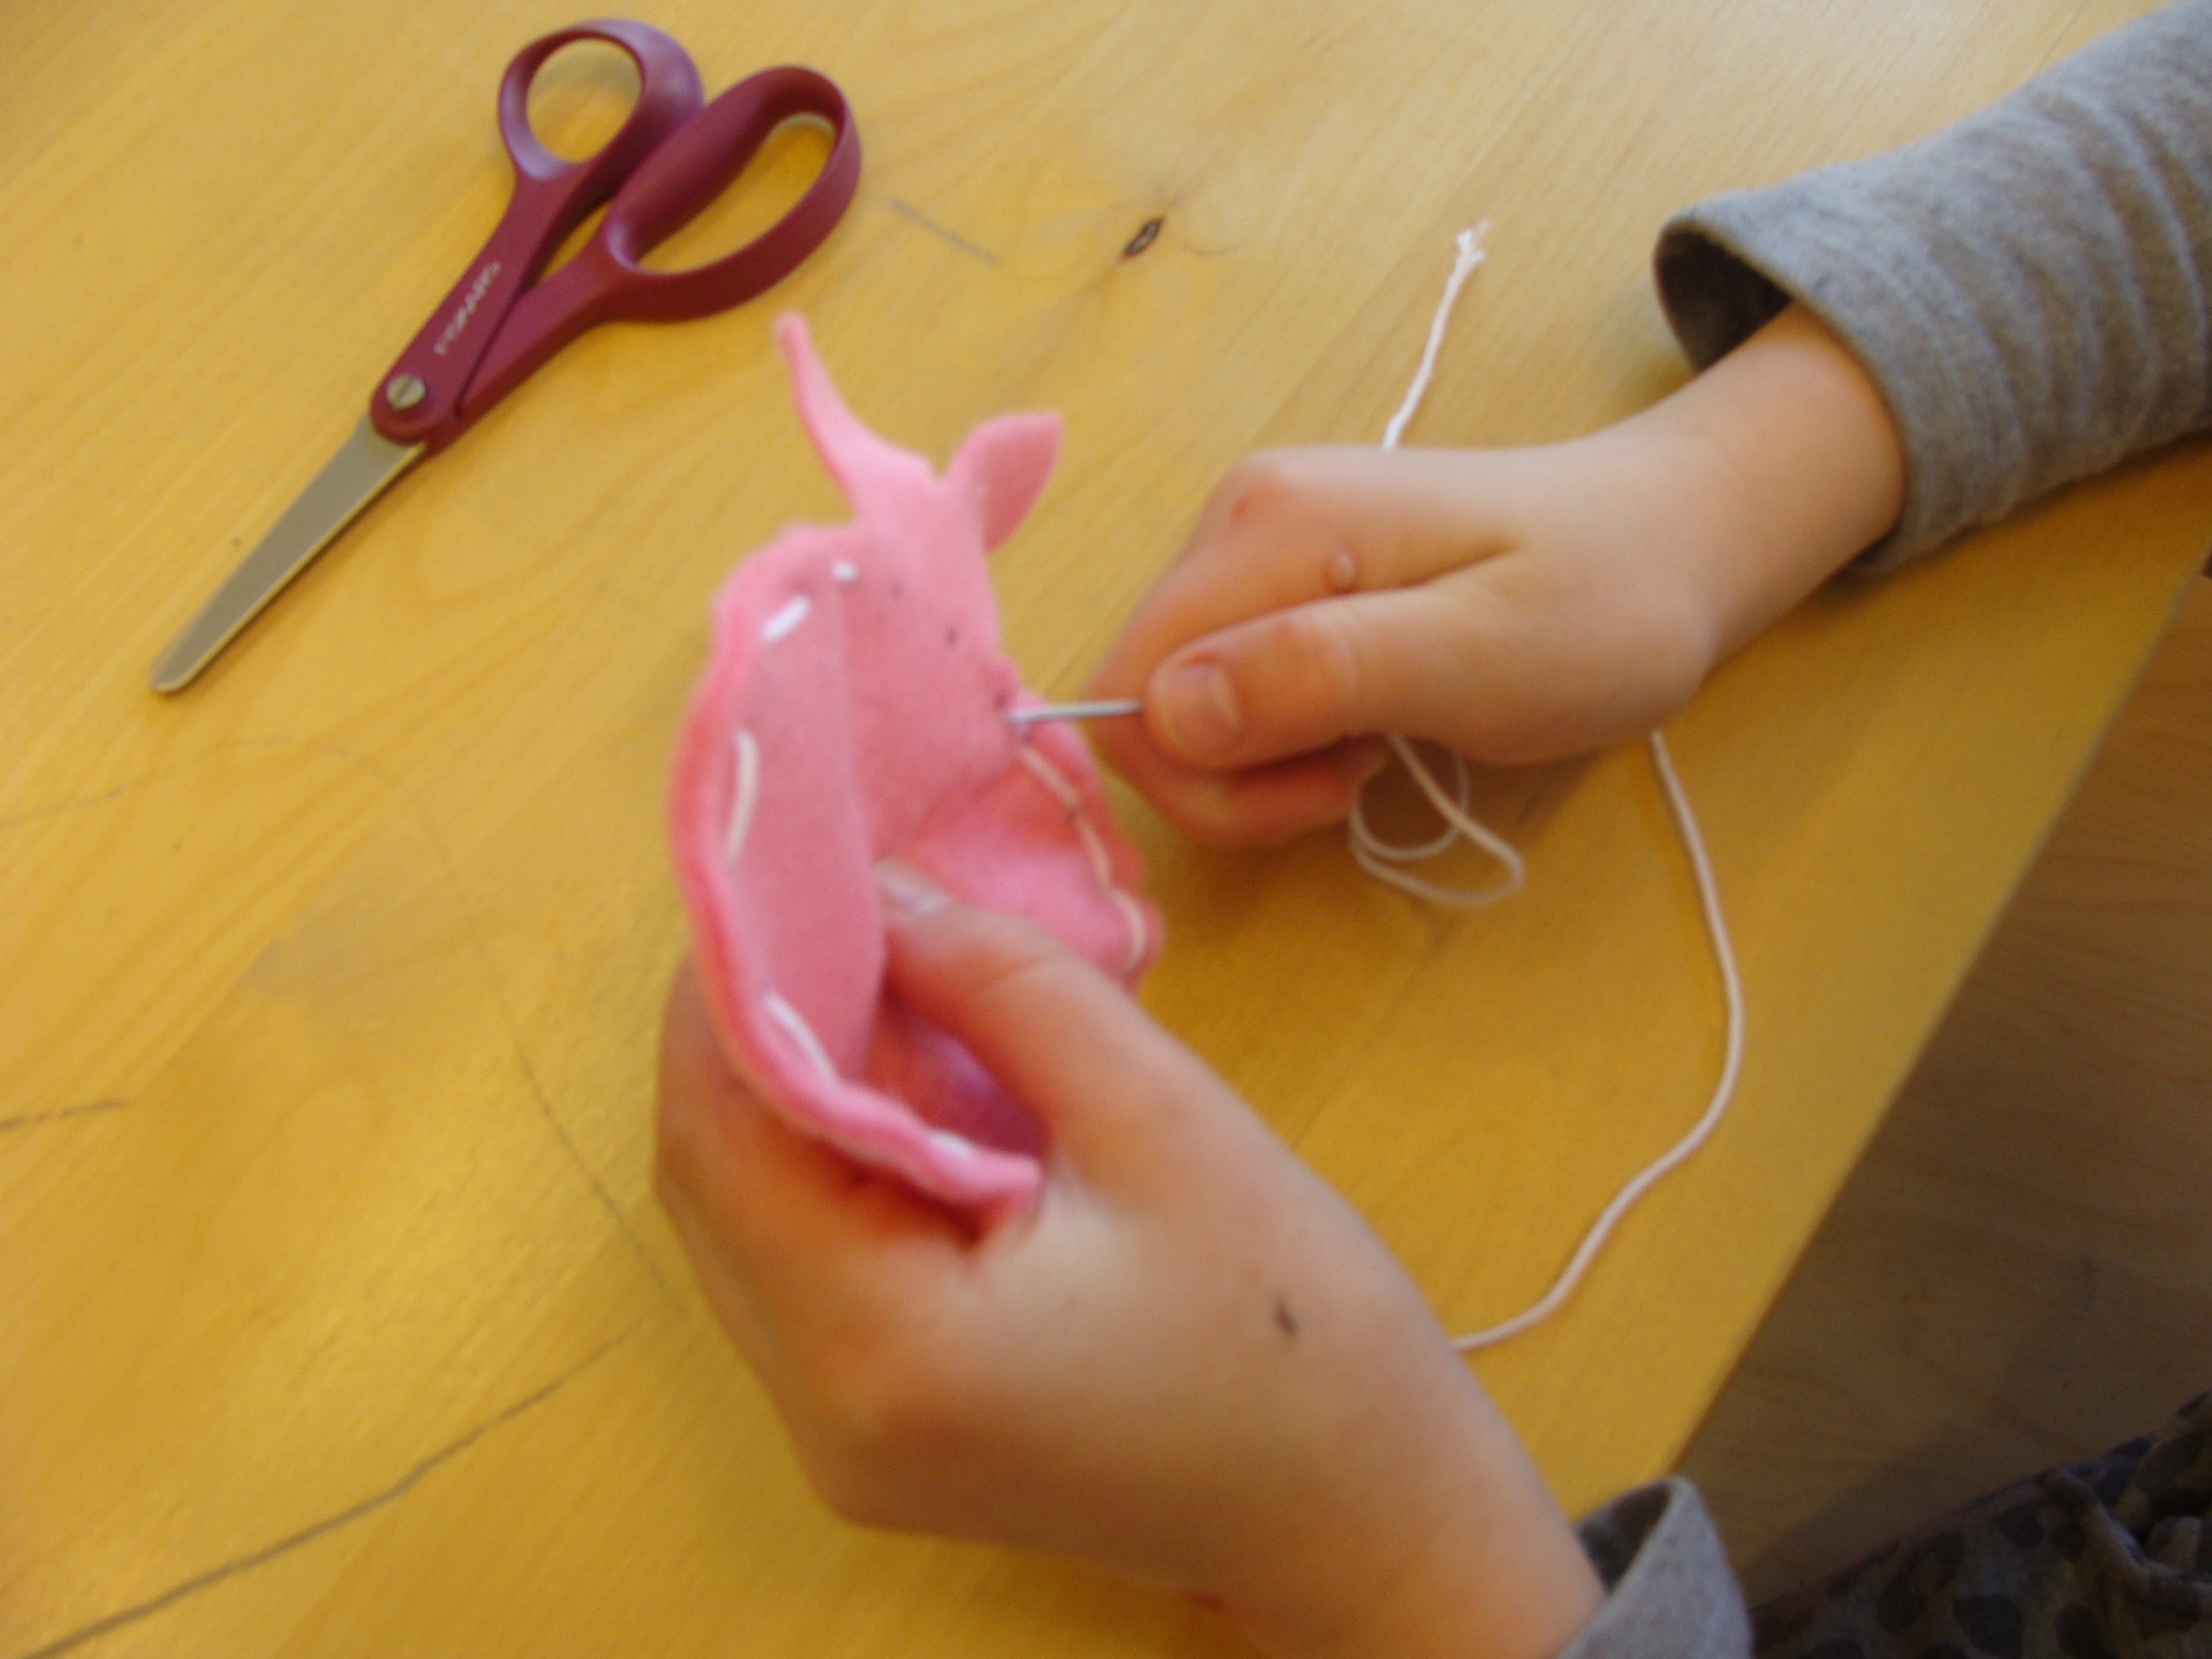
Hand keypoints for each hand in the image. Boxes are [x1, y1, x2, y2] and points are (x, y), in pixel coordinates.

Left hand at [657, 861, 1602, 1658]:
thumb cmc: (1298, 1333)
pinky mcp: (885, 1436)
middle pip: (713, 1181)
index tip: (783, 862)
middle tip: (831, 900)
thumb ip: (1005, 989)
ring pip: (751, 1222)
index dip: (731, 984)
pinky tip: (904, 1081)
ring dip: (791, 1091)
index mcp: (882, 1349)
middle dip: (754, 1027)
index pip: (723, 1132)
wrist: (1371, 1520)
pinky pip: (810, 1268)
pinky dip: (836, 1162)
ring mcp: (846, 1440)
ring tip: (871, 973)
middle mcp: (826, 1416)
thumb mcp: (1161, 1120)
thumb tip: (884, 890)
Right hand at [1088, 303, 1904, 843]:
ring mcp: (1255, 542)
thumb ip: (1320, 674)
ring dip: (1261, 764)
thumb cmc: (1604, 607)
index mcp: (1267, 525)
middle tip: (1359, 780)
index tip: (1330, 788)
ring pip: (1180, 700)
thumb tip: (1169, 712)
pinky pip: (1226, 686)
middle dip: (1231, 778)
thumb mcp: (1481, 657)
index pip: (1131, 685)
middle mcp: (1235, 517)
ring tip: (1377, 749)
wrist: (1676, 539)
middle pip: (1143, 694)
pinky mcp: (1282, 577)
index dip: (1205, 776)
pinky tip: (1369, 726)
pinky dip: (1282, 738)